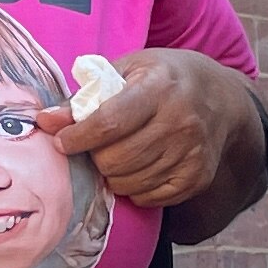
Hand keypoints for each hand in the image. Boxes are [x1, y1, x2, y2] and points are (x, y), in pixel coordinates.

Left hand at [41, 49, 256, 209]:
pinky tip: (137, 168)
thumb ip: (85, 96)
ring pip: (130, 182)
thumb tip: (46, 121)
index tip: (62, 142)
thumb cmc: (164, 77)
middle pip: (117, 159)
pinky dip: (134, 188)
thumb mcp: (127, 70)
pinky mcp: (198, 177)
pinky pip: (149, 197)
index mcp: (159, 87)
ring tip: (116, 156)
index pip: (110, 123)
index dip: (78, 137)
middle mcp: (180, 121)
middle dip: (95, 158)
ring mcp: (192, 153)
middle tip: (95, 147)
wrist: (221, 97)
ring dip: (113, 174)